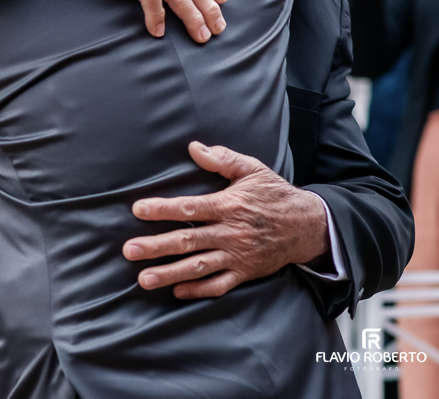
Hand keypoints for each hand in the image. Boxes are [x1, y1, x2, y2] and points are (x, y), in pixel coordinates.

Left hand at [122, 141, 329, 298]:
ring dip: (170, 273)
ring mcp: (237, 256)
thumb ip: (222, 159)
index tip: (138, 210)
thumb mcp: (252, 170)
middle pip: (188, 241)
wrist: (309, 226)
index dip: (162, 209)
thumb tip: (193, 147)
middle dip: (156, 247)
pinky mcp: (245, 273)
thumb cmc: (275, 195)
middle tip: (129, 251)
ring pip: (199, 267)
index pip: (190, 208)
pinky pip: (219, 285)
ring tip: (144, 279)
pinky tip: (177, 291)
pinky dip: (198, 290)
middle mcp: (230, 233)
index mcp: (228, 206)